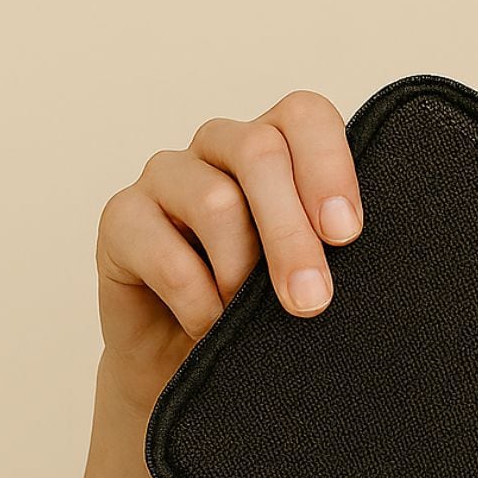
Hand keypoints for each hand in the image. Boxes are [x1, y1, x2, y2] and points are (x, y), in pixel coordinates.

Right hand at [94, 88, 363, 414]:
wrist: (186, 362)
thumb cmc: (263, 311)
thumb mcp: (309, 275)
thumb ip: (330, 248)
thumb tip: (357, 254)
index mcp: (279, 147)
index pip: (305, 115)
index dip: (329, 165)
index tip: (348, 235)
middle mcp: (220, 148)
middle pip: (259, 151)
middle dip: (292, 233)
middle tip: (312, 301)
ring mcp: (166, 176)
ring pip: (215, 200)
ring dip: (240, 274)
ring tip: (247, 321)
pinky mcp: (120, 216)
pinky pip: (163, 250)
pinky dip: (196, 302)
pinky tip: (208, 327)